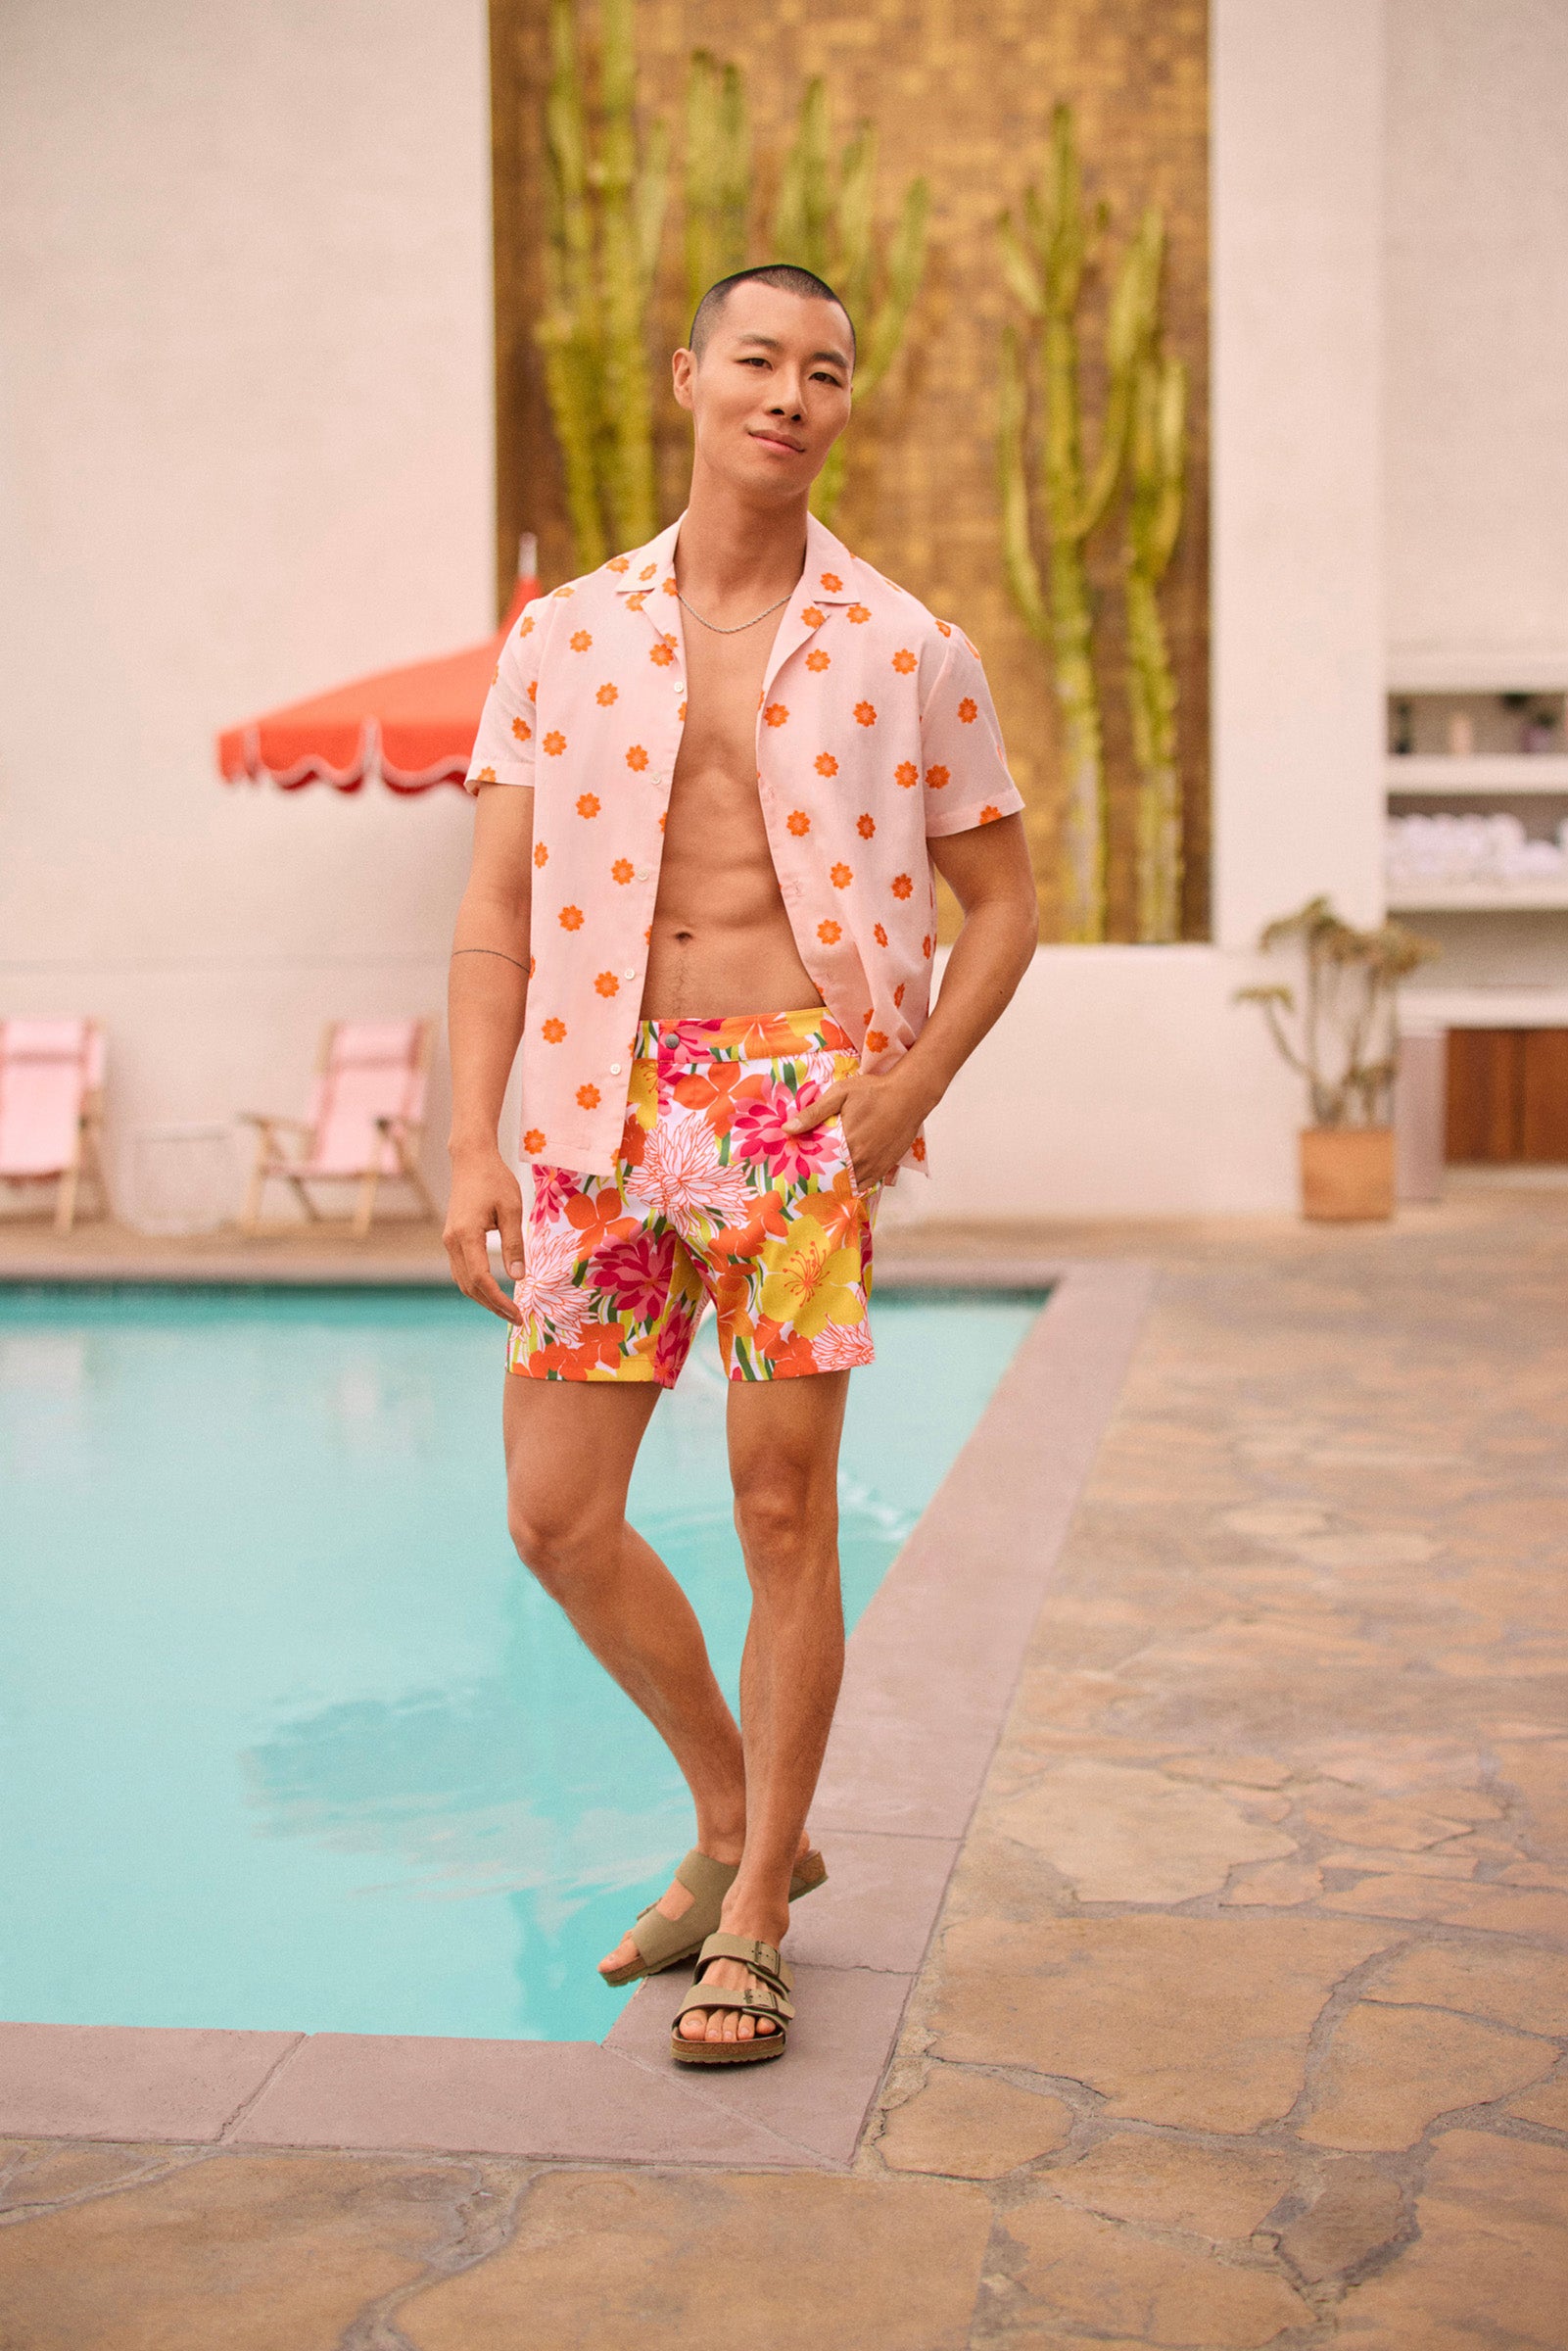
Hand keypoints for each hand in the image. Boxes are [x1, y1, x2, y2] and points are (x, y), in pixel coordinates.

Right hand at [443, 1145, 525, 1322]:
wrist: (471, 1159)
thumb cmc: (495, 1180)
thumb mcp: (511, 1210)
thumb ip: (514, 1244)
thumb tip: (518, 1277)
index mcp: (466, 1235)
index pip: (481, 1279)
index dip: (499, 1301)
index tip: (518, 1314)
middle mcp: (452, 1242)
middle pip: (469, 1286)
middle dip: (493, 1306)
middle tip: (517, 1318)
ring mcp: (449, 1241)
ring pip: (463, 1281)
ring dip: (484, 1299)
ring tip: (507, 1310)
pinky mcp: (452, 1239)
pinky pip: (462, 1271)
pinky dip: (477, 1286)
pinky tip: (494, 1291)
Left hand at [784, 1070, 925, 1191]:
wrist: (909, 1095)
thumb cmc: (875, 1091)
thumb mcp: (840, 1094)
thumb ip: (814, 1113)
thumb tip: (788, 1128)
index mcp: (846, 1143)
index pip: (819, 1167)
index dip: (806, 1172)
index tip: (795, 1173)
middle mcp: (861, 1159)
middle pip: (833, 1179)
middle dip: (819, 1180)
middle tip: (805, 1181)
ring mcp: (874, 1166)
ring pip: (850, 1185)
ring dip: (836, 1185)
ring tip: (821, 1185)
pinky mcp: (885, 1167)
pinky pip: (866, 1185)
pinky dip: (854, 1187)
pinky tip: (844, 1184)